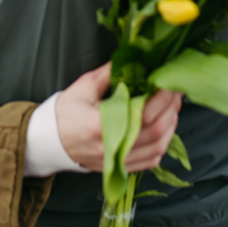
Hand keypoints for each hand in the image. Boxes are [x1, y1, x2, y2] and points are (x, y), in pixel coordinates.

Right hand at [55, 63, 182, 171]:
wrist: (50, 141)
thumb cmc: (65, 113)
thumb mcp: (83, 87)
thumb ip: (109, 74)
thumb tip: (133, 60)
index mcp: (101, 126)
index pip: (144, 113)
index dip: (162, 98)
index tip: (169, 82)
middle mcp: (113, 148)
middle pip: (156, 131)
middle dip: (172, 108)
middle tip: (177, 90)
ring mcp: (118, 160)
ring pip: (158, 148)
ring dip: (171, 126)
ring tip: (173, 106)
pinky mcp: (121, 166)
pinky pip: (151, 160)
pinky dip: (163, 143)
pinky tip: (165, 127)